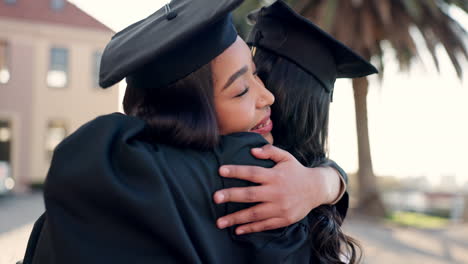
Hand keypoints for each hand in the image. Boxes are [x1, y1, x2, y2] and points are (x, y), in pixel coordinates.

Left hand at [213, 144, 338, 234]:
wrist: (316, 189)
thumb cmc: (296, 171)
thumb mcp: (286, 157)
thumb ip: (270, 151)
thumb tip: (252, 151)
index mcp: (275, 176)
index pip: (252, 172)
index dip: (236, 171)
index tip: (221, 171)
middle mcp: (276, 192)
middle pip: (250, 195)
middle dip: (232, 196)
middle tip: (215, 197)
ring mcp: (280, 207)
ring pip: (255, 214)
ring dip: (236, 218)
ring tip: (219, 222)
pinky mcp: (284, 219)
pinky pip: (264, 225)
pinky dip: (251, 228)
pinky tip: (237, 230)